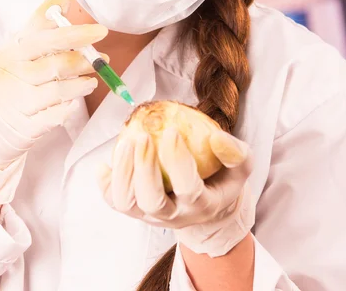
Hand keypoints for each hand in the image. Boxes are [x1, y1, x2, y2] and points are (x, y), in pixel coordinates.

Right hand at [0, 0, 107, 205]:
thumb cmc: (11, 80)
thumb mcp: (18, 52)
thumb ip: (40, 28)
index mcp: (9, 53)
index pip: (43, 37)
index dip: (74, 32)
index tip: (100, 31)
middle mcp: (10, 76)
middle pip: (55, 64)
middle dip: (84, 59)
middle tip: (103, 58)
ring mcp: (16, 103)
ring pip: (58, 90)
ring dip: (82, 84)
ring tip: (92, 81)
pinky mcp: (25, 126)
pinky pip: (56, 115)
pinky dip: (69, 107)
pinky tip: (73, 102)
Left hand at [98, 127, 253, 257]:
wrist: (208, 207)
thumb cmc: (222, 180)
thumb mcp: (241, 167)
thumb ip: (235, 153)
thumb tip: (217, 137)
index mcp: (202, 205)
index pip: (188, 188)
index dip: (178, 161)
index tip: (172, 131)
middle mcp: (174, 215)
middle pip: (151, 201)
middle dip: (144, 168)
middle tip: (142, 136)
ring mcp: (150, 215)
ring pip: (127, 203)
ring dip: (123, 172)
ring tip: (127, 142)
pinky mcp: (135, 210)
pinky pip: (113, 201)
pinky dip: (105, 183)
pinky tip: (106, 163)